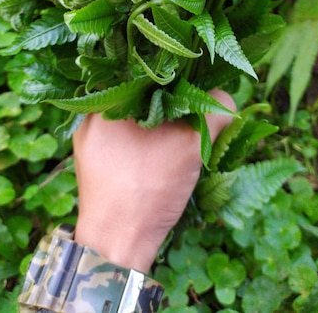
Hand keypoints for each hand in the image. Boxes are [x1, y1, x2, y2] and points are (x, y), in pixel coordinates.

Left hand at [73, 89, 235, 272]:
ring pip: (134, 117)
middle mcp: (90, 115)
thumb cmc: (149, 189)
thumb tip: (227, 99)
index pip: (144, 71)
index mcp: (104, 101)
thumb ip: (215, 111)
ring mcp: (90, 140)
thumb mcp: (192, 145)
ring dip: (159, 123)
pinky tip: (164, 151)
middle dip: (169, 102)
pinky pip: (125, 137)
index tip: (197, 86)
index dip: (175, 76)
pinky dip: (146, 140)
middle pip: (139, 94)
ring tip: (181, 132)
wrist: (119, 245)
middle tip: (193, 110)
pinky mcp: (95, 161)